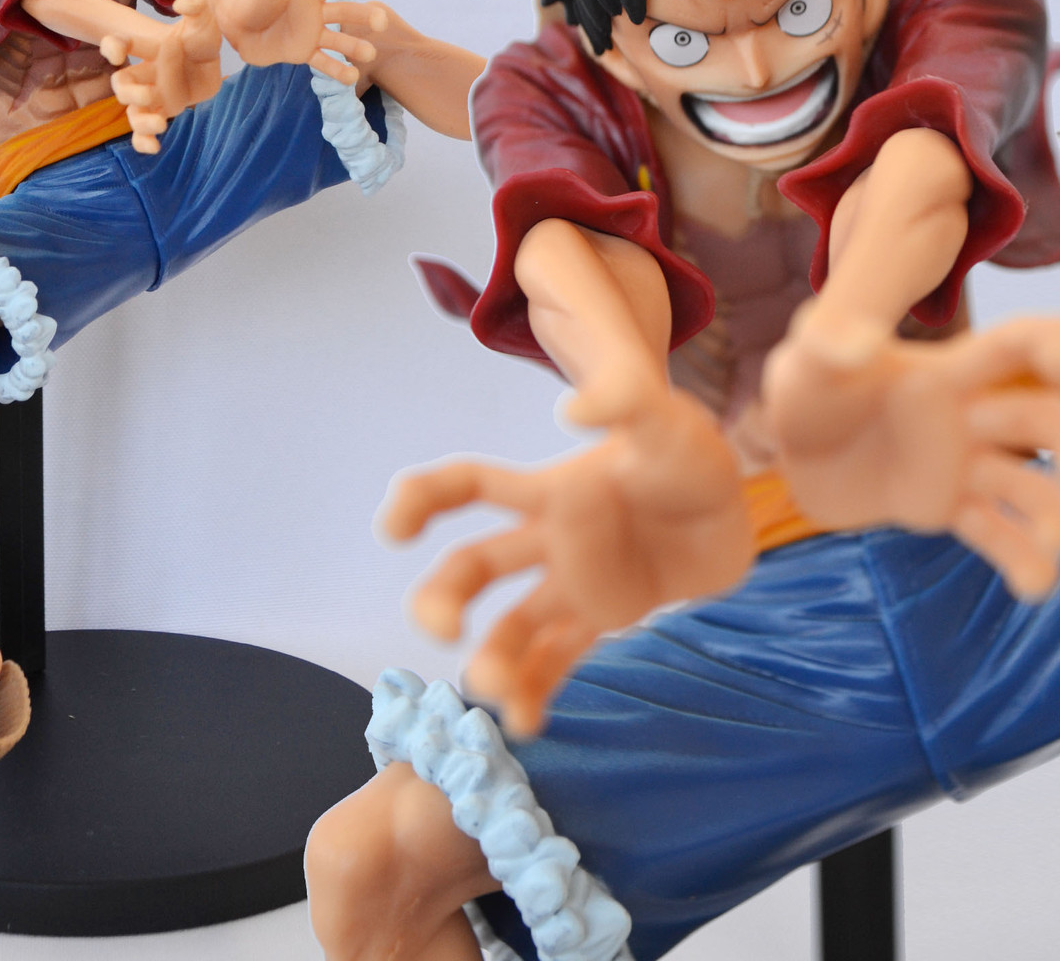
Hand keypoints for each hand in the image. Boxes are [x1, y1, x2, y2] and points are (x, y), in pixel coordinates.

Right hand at [104, 0, 222, 154]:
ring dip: (141, 119)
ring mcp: (151, 96)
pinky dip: (144, 141)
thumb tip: (185, 1)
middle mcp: (145, 74)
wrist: (210, 63)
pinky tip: (154, 148)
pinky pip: (143, 132)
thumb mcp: (202, 19)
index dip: (113, 46)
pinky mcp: (161, 113)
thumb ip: (196, 4)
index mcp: (149, 48)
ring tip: (160, 123)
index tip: (115, 52)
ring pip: (132, 112)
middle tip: (149, 94)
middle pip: (121, 85)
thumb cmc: (199, 39)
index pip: (122, 44)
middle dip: (129, 91)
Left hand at [213, 0, 384, 83]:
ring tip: (369, 54)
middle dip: (367, 15)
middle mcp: (317, 13)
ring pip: (341, 41)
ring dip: (357, 46)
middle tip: (381, 23)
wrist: (235, 27)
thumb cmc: (251, 0)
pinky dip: (339, 71)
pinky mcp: (305, 54)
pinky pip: (325, 63)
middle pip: (348, 12)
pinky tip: (352, 78)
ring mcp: (313, 35)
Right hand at [381, 391, 750, 736]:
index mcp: (550, 489)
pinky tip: (527, 724)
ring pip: (512, 624)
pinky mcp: (606, 618)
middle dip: (443, 597)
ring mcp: (574, 583)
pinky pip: (560, 657)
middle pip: (473, 566)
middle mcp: (549, 538)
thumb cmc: (687, 453)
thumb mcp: (668, 421)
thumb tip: (573, 410)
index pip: (470, 488)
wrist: (732, 504)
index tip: (395, 530)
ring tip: (494, 693)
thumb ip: (629, 403)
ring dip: (490, 658)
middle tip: (443, 630)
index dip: (423, 500)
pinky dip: (538, 689)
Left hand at [765, 312, 1059, 596]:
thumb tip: (860, 348)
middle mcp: (975, 416)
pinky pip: (995, 536)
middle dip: (1055, 432)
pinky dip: (1020, 560)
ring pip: (1034, 489)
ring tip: (1051, 542)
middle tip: (1025, 458)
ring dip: (1052, 513)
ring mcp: (965, 466)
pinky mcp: (945, 508)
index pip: (1025, 346)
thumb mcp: (806, 359)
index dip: (1054, 351)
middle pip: (1048, 420)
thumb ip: (827, 342)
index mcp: (951, 368)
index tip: (1059, 365)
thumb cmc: (807, 384)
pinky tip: (1030, 588)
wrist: (791, 445)